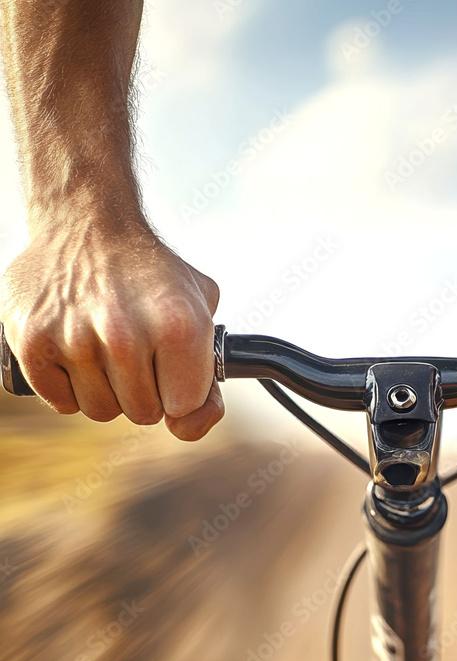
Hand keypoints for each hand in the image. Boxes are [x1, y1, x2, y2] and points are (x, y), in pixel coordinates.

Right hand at [0, 213, 221, 440]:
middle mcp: (125, 335)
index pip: (184, 408)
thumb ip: (210, 374)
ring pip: (101, 411)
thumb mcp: (201, 308)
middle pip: (143, 414)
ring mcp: (75, 341)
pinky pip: (62, 402)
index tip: (170, 366)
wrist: (86, 223)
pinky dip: (69, 385)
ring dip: (106, 389)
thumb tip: (189, 426)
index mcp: (177, 326)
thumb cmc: (150, 272)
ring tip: (104, 346)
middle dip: (144, 390)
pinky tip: (76, 350)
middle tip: (135, 350)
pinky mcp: (33, 343)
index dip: (179, 390)